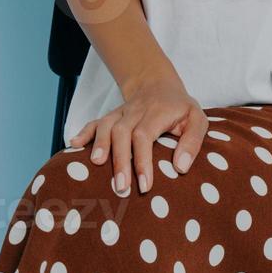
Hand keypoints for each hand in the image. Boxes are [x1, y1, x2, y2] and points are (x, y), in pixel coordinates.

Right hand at [66, 72, 207, 197]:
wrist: (158, 84)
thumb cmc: (180, 108)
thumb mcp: (197, 119)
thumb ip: (193, 141)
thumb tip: (180, 168)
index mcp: (157, 112)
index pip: (145, 135)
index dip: (142, 160)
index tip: (144, 186)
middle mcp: (135, 111)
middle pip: (122, 132)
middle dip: (120, 160)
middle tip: (121, 188)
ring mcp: (121, 112)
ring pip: (106, 125)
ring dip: (100, 145)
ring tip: (96, 166)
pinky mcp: (111, 115)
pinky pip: (95, 122)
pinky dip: (84, 132)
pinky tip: (74, 145)